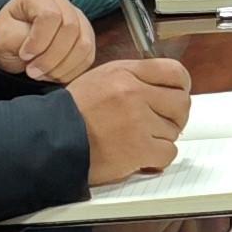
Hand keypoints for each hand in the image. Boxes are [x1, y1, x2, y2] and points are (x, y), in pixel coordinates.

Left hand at [0, 0, 94, 87]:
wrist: (13, 45)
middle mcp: (61, 2)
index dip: (39, 40)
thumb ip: (19, 39)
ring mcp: (77, 17)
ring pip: (83, 44)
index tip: (24, 55)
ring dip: (62, 67)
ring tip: (42, 74)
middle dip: (51, 58)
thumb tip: (38, 51)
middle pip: (70, 29)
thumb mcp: (2, 38)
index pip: (50, 15)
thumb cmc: (7, 38)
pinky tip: (54, 74)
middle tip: (32, 72)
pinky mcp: (86, 35)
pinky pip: (88, 56)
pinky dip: (72, 71)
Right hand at [70, 53, 193, 184]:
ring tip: (141, 141)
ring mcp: (138, 120)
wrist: (50, 140)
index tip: (177, 95)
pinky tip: (142, 157)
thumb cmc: (71, 113)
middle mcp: (134, 93)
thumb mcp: (100, 80)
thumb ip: (132, 79)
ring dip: (161, 139)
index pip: (175, 72)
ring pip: (174, 130)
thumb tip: (162, 87)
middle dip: (174, 116)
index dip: (182, 86)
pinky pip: (168, 153)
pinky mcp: (138, 147)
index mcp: (125, 73)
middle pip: (181, 103)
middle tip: (161, 124)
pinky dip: (158, 158)